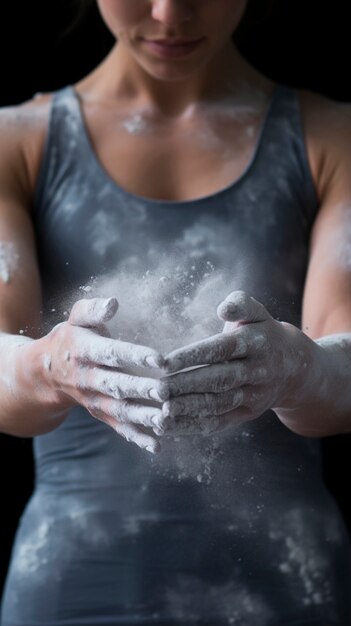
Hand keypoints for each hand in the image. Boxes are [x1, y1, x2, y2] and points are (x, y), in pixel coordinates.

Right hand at [40, 297, 165, 452]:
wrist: (46, 372)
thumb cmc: (71, 337)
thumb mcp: (76, 318)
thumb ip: (93, 309)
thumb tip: (114, 303)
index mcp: (85, 350)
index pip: (111, 353)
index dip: (134, 355)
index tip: (159, 358)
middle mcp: (88, 378)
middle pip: (116, 384)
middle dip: (141, 389)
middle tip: (166, 391)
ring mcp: (94, 400)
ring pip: (119, 410)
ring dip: (143, 416)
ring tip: (167, 419)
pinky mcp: (101, 415)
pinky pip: (118, 427)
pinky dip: (137, 438)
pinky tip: (158, 445)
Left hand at [158, 291, 316, 435]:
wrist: (294, 366)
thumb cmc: (261, 333)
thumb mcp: (256, 312)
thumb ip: (239, 304)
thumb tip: (223, 309)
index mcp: (255, 343)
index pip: (220, 349)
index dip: (192, 356)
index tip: (165, 362)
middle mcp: (257, 371)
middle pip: (218, 379)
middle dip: (185, 385)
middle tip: (157, 389)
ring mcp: (254, 395)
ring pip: (218, 404)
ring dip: (189, 409)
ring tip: (162, 410)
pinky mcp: (248, 414)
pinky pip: (219, 422)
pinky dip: (193, 426)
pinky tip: (169, 426)